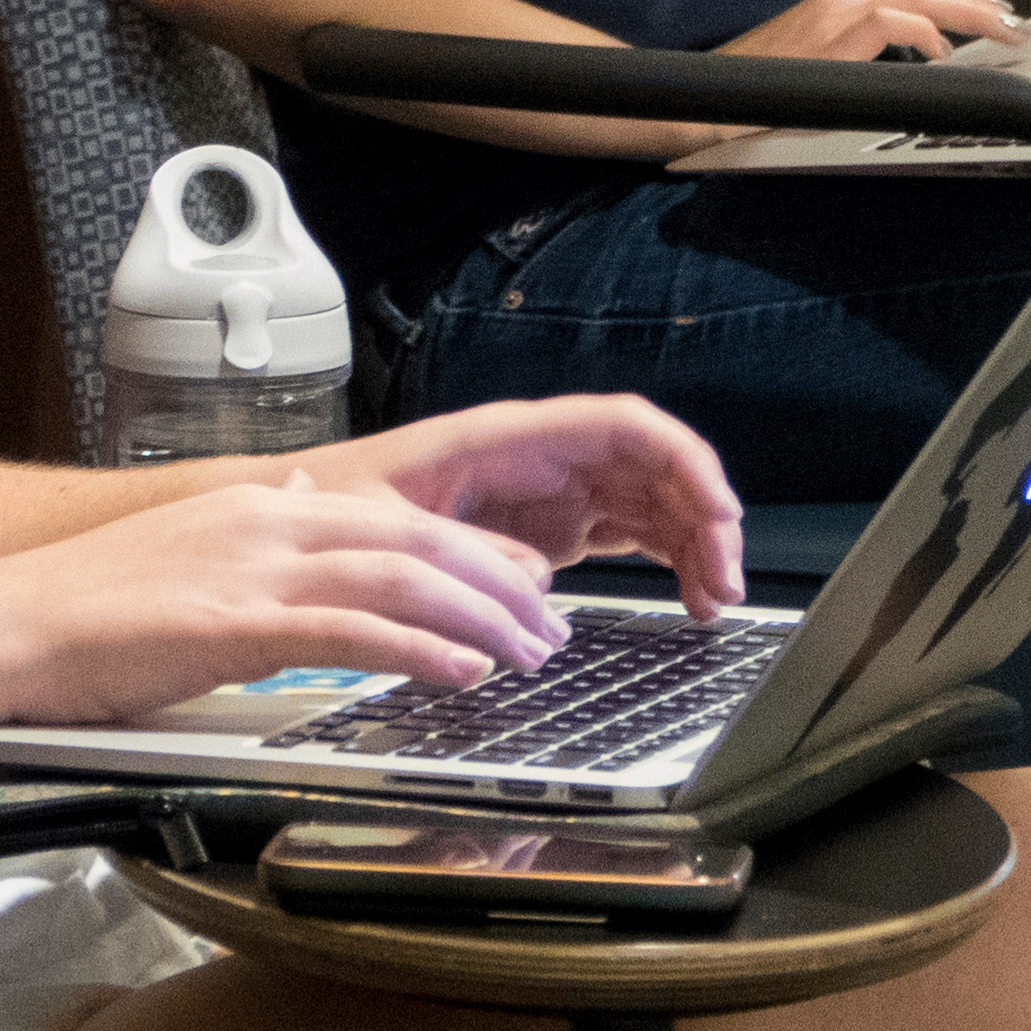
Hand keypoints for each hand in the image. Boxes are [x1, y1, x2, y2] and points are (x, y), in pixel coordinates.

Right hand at [0, 479, 574, 727]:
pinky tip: (463, 672)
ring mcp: (252, 568)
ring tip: (529, 653)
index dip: (472, 551)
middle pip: (417, 540)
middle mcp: (267, 522)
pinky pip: (352, 631)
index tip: (520, 584)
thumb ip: (253, 534)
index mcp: (260, 506)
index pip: (394, 519)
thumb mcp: (185, 550)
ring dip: (480, 618)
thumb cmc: (81, 611)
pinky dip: (421, 648)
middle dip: (498, 584)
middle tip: (550, 626)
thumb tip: (302, 504)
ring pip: (400, 577)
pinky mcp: (233, 623)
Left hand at [308, 398, 747, 619]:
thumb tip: (533, 581)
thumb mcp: (389, 528)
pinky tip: (685, 598)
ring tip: (711, 604)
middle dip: (704, 518)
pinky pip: (633, 533)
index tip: (715, 515)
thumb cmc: (339, 504)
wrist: (305, 521)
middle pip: (656, 467)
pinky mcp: (554, 529)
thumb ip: (462, 549)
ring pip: (654, 503)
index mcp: (512, 437)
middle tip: (724, 584)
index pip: (624, 426)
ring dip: (694, 546)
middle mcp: (546, 456)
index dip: (682, 463)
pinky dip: (669, 562)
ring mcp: (556, 492)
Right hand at [719, 0, 1024, 66]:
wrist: (702, 101)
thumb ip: (854, 64)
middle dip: (977, 2)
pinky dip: (923, 33)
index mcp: (836, 9)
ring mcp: (832, 16)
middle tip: (1016, 21)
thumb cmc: (752, 96)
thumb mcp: (814, 73)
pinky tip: (943, 52)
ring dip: (966, 11)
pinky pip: (889, 23)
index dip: (957, 2)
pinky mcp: (827, 38)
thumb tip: (902, 76)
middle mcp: (838, 3)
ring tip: (1001, 28)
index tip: (991, 17)